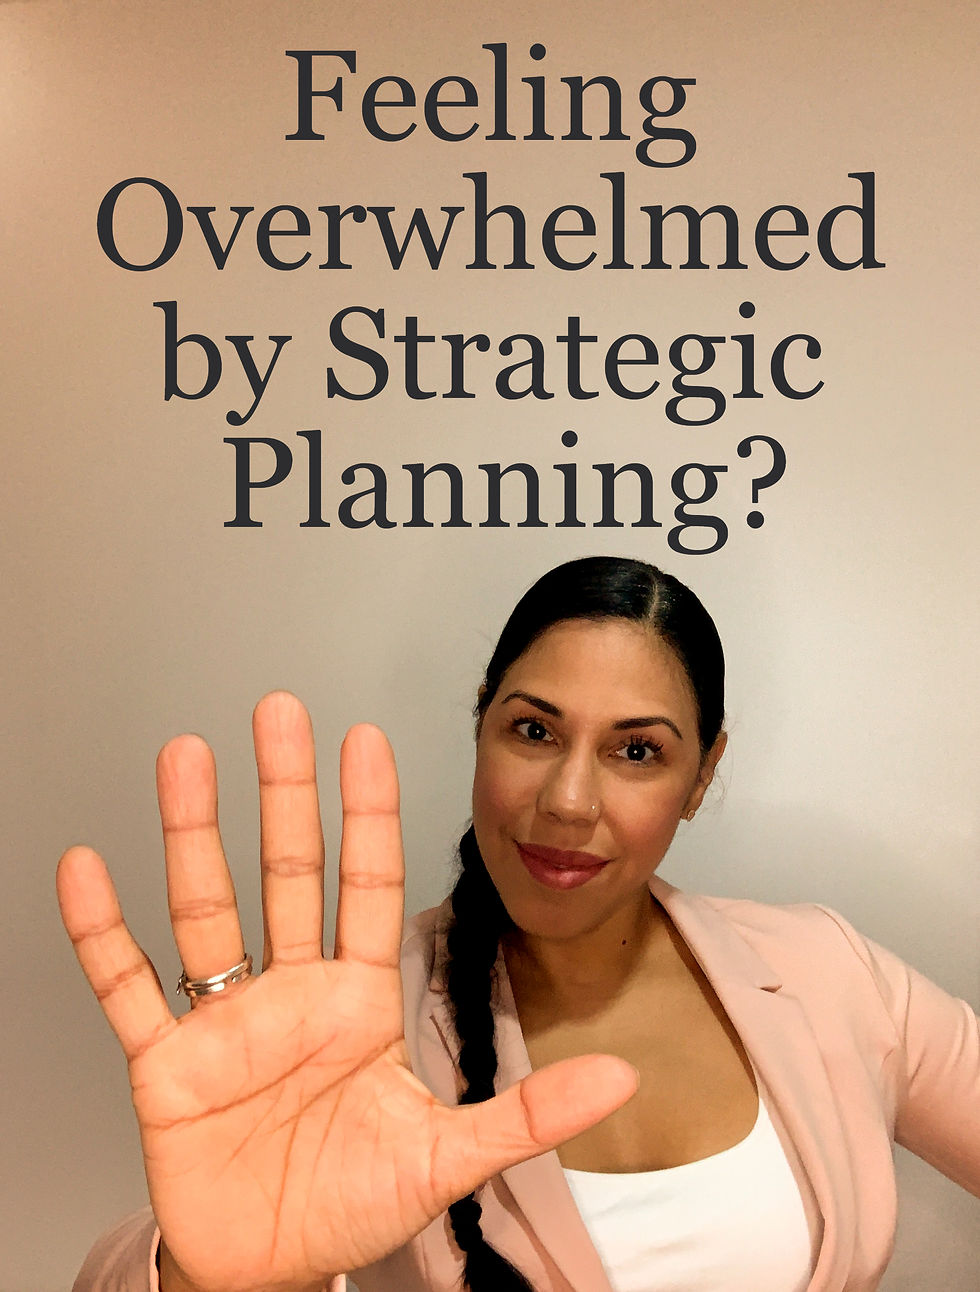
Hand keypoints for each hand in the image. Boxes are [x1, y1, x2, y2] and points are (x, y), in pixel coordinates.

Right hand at [57, 693, 637, 1291]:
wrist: (273, 1269)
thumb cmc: (354, 1202)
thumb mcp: (449, 1155)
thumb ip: (527, 1113)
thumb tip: (622, 1076)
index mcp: (357, 1000)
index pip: (366, 883)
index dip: (367, 811)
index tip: (364, 739)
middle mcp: (291, 992)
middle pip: (286, 871)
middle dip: (284, 791)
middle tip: (279, 712)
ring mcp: (226, 1022)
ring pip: (207, 908)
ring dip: (193, 833)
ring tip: (184, 758)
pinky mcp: (166, 1065)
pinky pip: (127, 988)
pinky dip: (103, 933)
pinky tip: (89, 871)